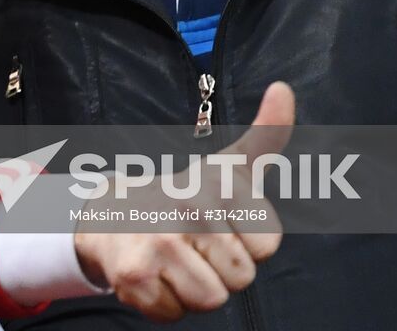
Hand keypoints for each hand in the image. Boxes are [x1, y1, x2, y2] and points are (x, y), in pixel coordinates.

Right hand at [73, 82, 294, 321]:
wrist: (112, 212)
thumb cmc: (186, 195)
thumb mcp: (230, 164)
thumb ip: (268, 133)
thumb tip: (284, 88)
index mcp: (218, 187)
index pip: (266, 247)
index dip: (246, 241)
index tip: (221, 221)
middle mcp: (188, 211)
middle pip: (241, 277)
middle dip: (221, 268)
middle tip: (195, 242)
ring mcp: (159, 244)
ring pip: (211, 299)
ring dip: (195, 288)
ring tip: (177, 260)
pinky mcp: (135, 277)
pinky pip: (176, 315)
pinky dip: (166, 303)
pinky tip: (155, 274)